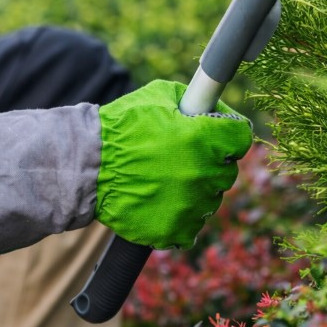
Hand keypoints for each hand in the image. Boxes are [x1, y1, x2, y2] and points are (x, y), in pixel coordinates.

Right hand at [94, 80, 252, 247]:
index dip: (228, 133)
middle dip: (211, 161)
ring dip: (196, 189)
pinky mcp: (175, 230)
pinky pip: (192, 226)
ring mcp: (191, 205)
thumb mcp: (159, 96)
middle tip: (185, 156)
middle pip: (227, 170)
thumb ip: (193, 99)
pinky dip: (181, 217)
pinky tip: (162, 202)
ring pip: (210, 199)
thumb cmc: (121, 128)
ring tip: (167, 180)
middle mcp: (204, 173)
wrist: (85, 167)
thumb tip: (211, 106)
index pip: (241, 137)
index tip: (218, 135)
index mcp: (204, 139)